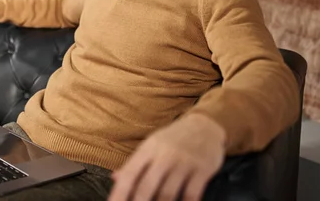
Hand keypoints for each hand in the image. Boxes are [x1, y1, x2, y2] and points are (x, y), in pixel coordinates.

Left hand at [109, 114, 225, 200]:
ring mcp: (184, 162)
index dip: (119, 193)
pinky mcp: (203, 169)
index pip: (129, 174)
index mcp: (148, 149)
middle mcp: (164, 155)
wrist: (205, 125)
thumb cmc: (173, 139)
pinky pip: (191, 194)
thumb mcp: (151, 145)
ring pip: (168, 194)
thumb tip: (115, 178)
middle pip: (147, 187)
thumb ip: (134, 163)